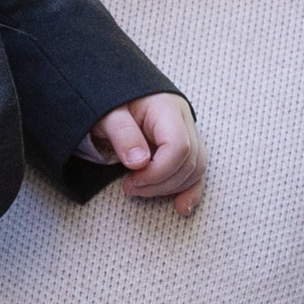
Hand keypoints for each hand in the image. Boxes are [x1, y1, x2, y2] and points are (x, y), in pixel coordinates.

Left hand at [83, 93, 204, 216]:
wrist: (116, 95)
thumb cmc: (111, 104)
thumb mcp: (108, 114)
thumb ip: (122, 134)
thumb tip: (139, 162)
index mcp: (166, 109)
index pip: (179, 147)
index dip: (158, 172)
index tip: (132, 180)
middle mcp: (184, 121)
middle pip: (189, 162)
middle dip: (160, 184)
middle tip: (129, 187)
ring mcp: (188, 134)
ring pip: (195, 169)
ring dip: (170, 189)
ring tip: (140, 190)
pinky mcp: (186, 148)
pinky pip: (196, 172)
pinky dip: (190, 191)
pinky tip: (182, 208)